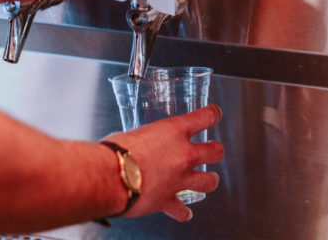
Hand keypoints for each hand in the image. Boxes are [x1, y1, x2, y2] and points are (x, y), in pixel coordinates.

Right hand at [102, 104, 223, 221]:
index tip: (215, 113)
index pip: (204, 117)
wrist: (112, 175)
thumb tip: (140, 144)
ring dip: (210, 180)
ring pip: (209, 181)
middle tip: (215, 149)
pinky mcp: (168, 200)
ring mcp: (179, 179)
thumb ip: (146, 138)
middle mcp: (183, 154)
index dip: (212, 114)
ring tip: (211, 179)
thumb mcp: (136, 132)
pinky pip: (182, 210)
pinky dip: (183, 212)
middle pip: (215, 152)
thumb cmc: (117, 149)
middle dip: (216, 150)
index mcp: (174, 130)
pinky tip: (185, 213)